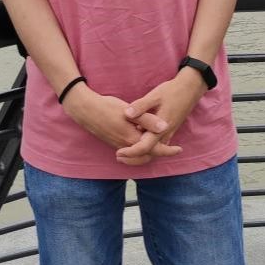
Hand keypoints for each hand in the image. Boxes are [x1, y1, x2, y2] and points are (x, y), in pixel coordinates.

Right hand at [63, 85, 182, 162]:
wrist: (85, 110)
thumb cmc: (107, 107)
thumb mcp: (129, 111)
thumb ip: (148, 120)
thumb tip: (165, 127)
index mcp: (132, 138)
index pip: (155, 150)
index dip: (168, 151)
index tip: (179, 149)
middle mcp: (126, 146)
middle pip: (148, 156)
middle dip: (160, 153)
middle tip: (171, 148)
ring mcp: (118, 146)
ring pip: (139, 156)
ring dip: (149, 153)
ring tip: (158, 145)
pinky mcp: (113, 143)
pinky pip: (131, 153)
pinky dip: (140, 151)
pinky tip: (141, 139)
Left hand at [116, 69, 206, 164]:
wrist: (190, 89)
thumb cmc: (172, 91)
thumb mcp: (155, 96)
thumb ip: (141, 106)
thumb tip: (126, 114)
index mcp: (160, 128)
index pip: (145, 147)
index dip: (131, 152)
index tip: (118, 153)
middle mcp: (165, 134)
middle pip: (149, 153)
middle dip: (134, 157)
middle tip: (118, 155)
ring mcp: (168, 133)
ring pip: (154, 151)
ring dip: (140, 153)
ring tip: (125, 151)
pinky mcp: (169, 130)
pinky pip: (158, 145)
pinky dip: (148, 147)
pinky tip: (138, 140)